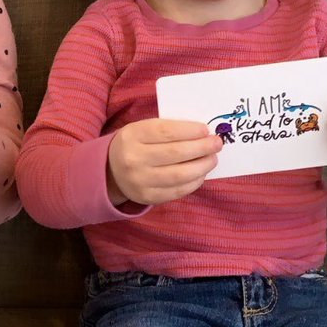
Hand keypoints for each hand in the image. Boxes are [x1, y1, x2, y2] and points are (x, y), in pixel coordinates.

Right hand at [107, 118, 222, 206]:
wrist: (110, 171)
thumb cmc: (135, 144)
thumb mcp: (142, 129)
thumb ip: (168, 130)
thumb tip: (202, 133)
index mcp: (132, 135)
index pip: (166, 131)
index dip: (189, 131)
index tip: (205, 129)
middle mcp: (134, 159)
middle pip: (175, 153)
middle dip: (202, 148)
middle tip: (216, 144)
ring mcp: (140, 180)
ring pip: (179, 175)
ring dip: (202, 166)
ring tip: (212, 159)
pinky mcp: (147, 197)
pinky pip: (177, 191)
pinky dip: (194, 182)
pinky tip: (201, 174)